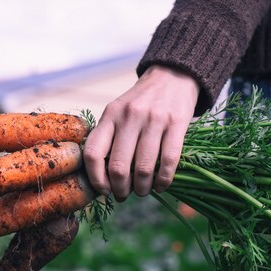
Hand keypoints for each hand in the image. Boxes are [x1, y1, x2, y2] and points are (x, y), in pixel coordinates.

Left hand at [83, 64, 198, 199]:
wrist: (172, 76)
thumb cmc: (140, 102)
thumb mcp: (117, 112)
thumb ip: (108, 138)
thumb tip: (102, 177)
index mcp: (110, 115)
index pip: (93, 153)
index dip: (96, 178)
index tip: (104, 190)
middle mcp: (129, 116)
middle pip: (118, 166)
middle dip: (120, 189)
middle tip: (124, 195)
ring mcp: (154, 119)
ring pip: (143, 167)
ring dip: (142, 188)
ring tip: (142, 191)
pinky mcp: (177, 123)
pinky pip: (169, 160)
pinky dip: (164, 180)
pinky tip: (161, 186)